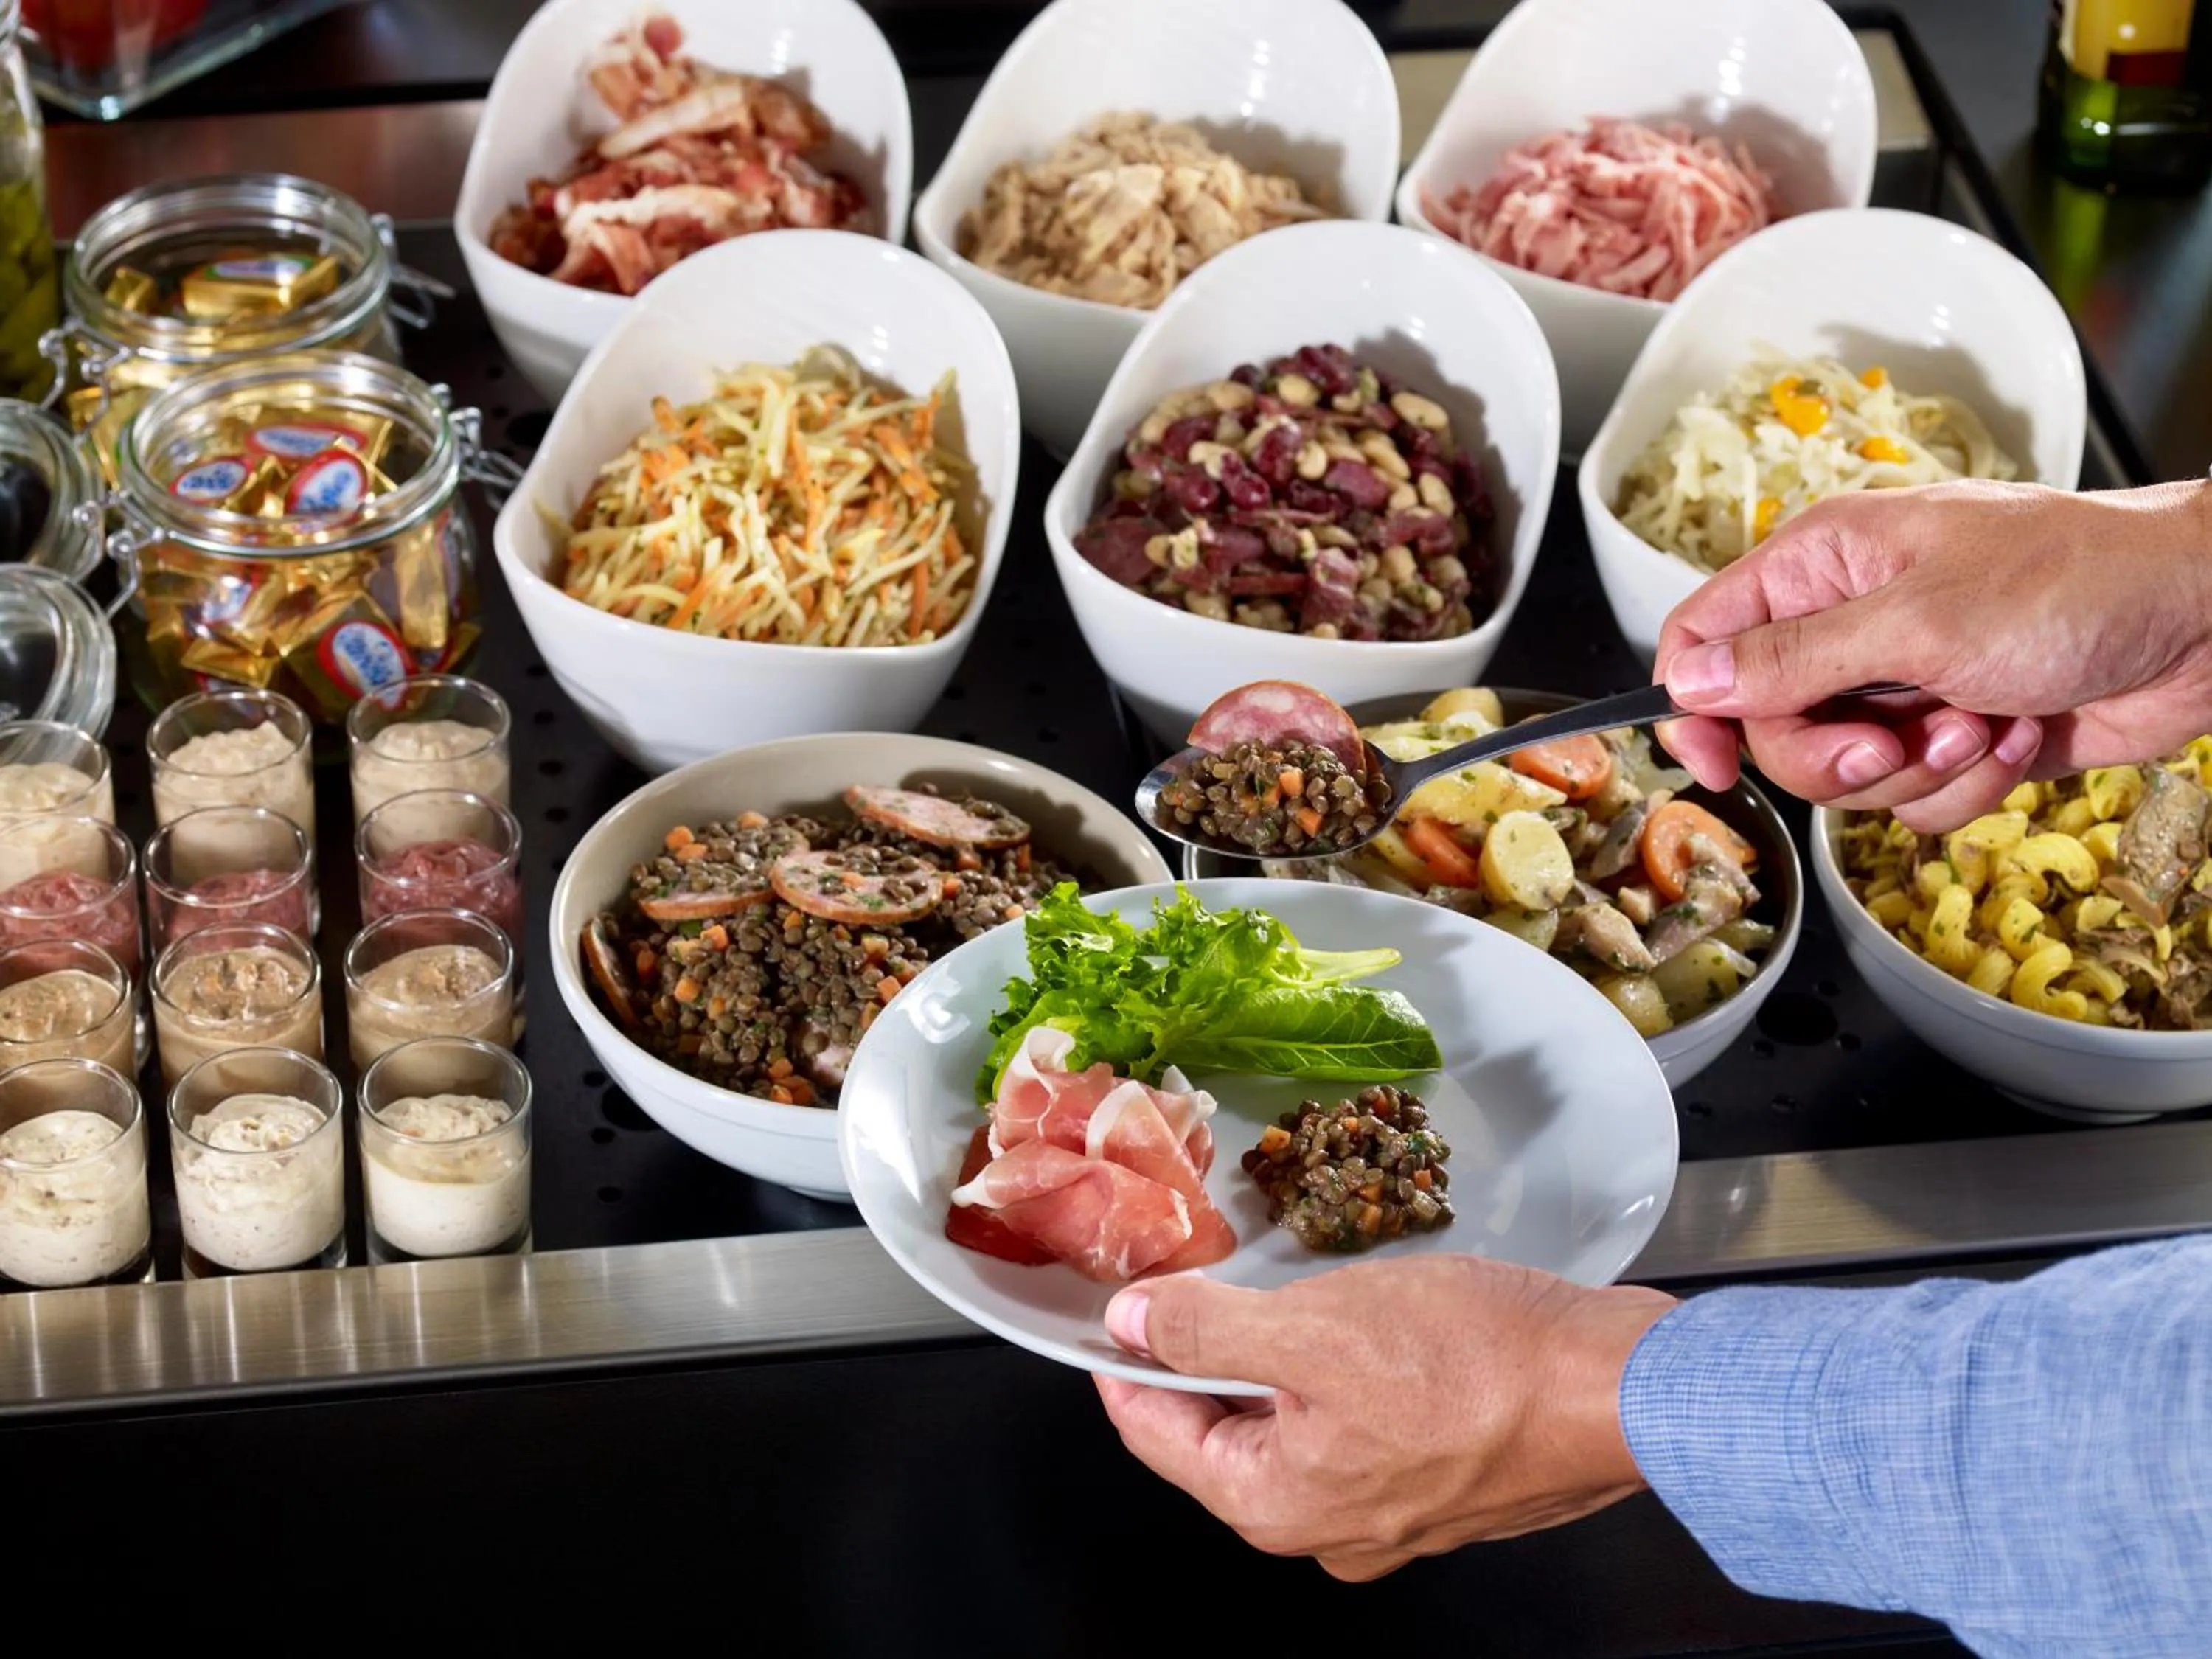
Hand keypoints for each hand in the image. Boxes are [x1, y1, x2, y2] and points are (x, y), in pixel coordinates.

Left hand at [1093, 1258, 1675, 1579]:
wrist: (1617, 1388)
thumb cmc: (1478, 1364)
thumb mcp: (1313, 1325)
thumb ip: (1207, 1330)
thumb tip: (1130, 1325)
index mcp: (1276, 1506)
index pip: (1156, 1434)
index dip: (1124, 1362)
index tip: (1111, 1311)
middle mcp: (1326, 1530)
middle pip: (1223, 1434)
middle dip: (1207, 1356)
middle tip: (1195, 1283)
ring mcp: (1388, 1515)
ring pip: (1293, 1426)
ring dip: (1279, 1360)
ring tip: (1285, 1293)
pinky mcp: (1439, 1484)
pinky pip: (1358, 1426)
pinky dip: (1342, 1374)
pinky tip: (1364, 1323)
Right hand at [1652, 478, 2211, 831]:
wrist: (2203, 620)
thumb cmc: (2075, 583)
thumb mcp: (1915, 622)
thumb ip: (1791, 659)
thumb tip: (1690, 682)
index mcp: (1822, 567)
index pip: (1702, 637)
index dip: (1692, 706)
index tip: (1712, 764)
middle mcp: (1849, 625)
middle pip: (1770, 728)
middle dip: (1835, 754)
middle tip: (1895, 740)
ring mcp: (1902, 684)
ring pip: (1844, 774)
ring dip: (1918, 768)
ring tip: (1983, 720)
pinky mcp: (1952, 735)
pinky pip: (1910, 798)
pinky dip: (1965, 784)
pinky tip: (2015, 734)